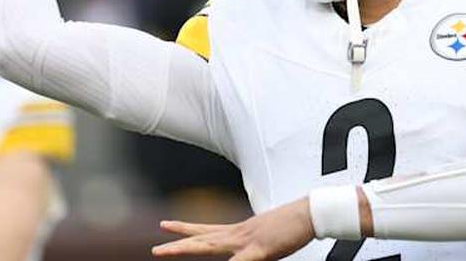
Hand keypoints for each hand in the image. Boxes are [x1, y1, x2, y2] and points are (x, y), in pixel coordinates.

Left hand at [152, 198, 314, 260]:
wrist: (309, 213)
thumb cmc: (291, 225)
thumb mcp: (267, 237)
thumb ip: (253, 247)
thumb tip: (248, 253)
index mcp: (240, 231)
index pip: (207, 230)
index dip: (186, 228)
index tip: (166, 225)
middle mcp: (238, 234)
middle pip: (202, 239)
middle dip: (178, 244)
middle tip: (156, 249)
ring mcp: (247, 241)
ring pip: (210, 246)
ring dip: (186, 248)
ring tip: (165, 251)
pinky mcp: (260, 249)